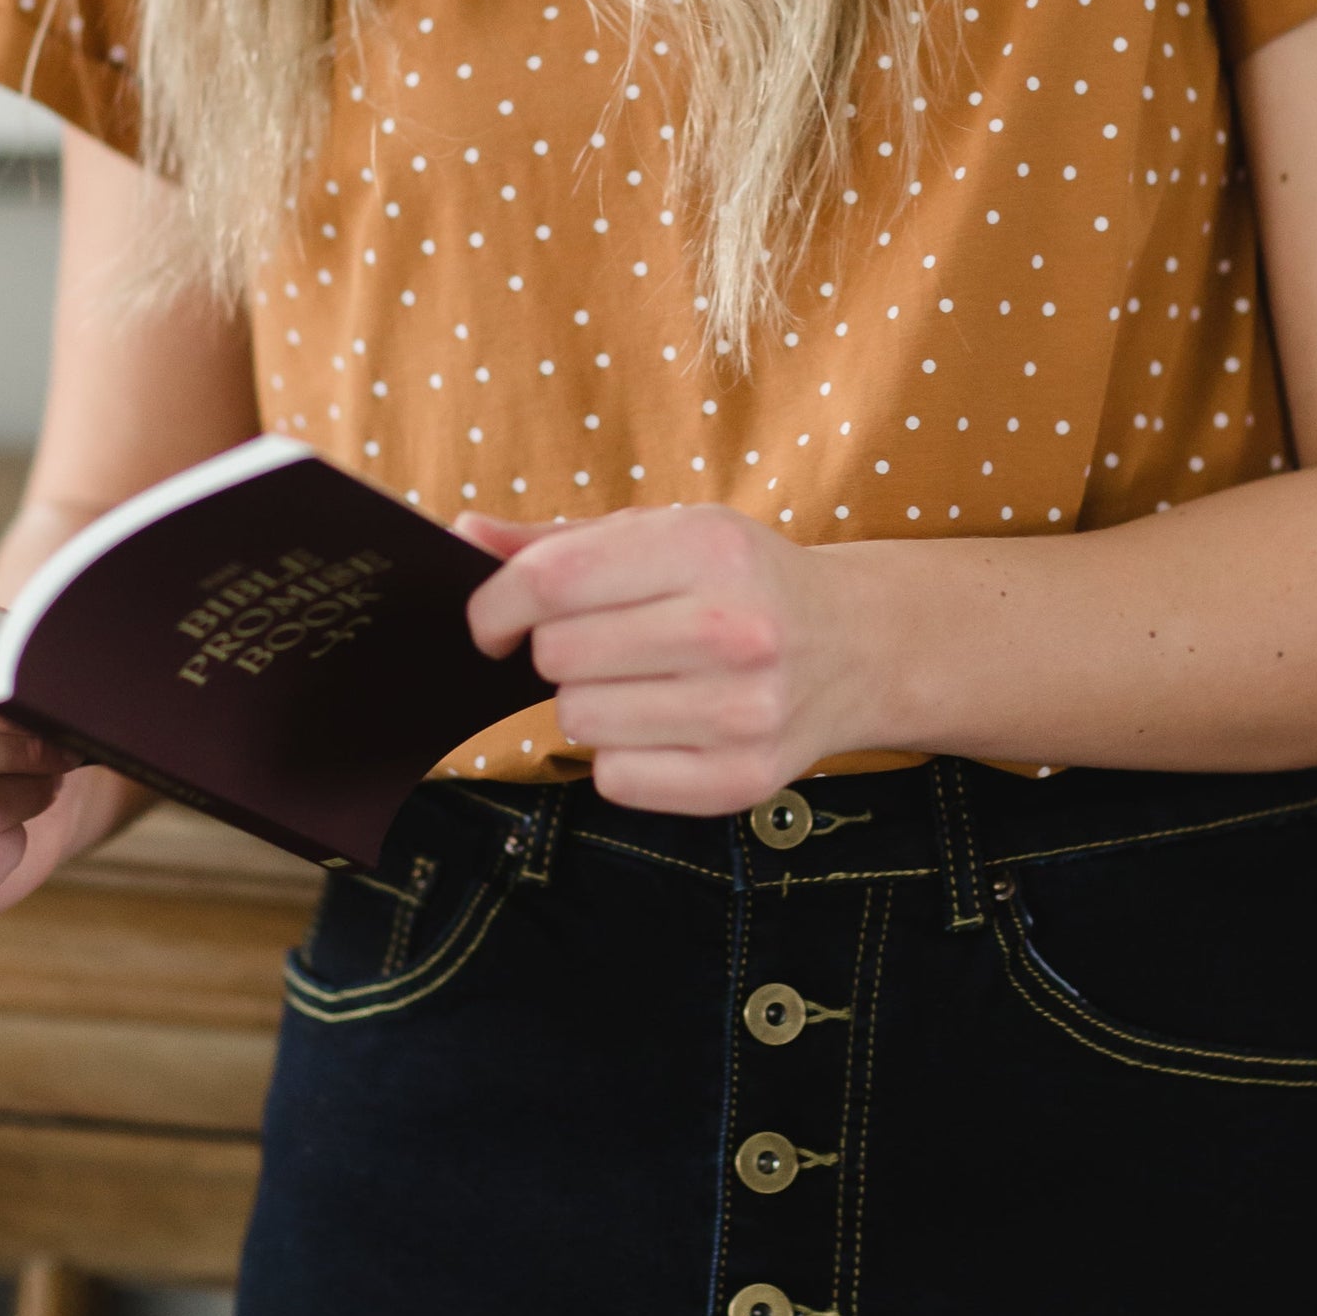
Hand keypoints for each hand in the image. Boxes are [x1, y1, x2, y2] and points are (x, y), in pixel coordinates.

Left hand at [455, 506, 870, 815]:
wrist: (855, 644)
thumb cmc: (737, 582)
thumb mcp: (662, 535)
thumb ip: (558, 542)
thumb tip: (461, 538)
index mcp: (707, 547)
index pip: (552, 581)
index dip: (494, 606)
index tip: (492, 623)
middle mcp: (733, 627)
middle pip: (557, 656)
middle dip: (556, 653)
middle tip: (600, 646)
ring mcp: (744, 709)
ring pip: (579, 721)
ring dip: (589, 704)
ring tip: (641, 683)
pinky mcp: (744, 778)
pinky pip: (614, 780)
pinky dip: (620, 758)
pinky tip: (663, 726)